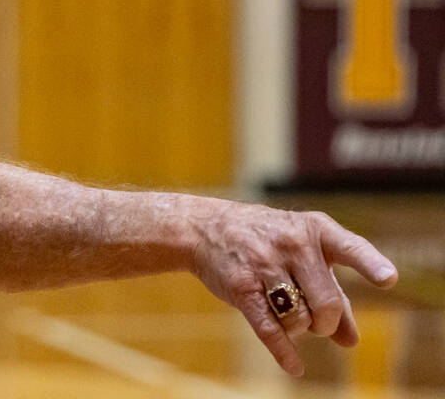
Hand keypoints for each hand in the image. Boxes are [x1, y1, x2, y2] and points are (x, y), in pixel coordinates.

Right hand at [189, 200, 396, 375]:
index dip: (370, 265)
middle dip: (326, 323)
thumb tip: (351, 341)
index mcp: (314, 229)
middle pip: (327, 304)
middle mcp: (292, 243)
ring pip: (300, 319)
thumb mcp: (302, 254)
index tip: (388, 279)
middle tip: (317, 322)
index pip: (349, 247)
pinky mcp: (241, 286)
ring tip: (291, 316)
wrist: (205, 228)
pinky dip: (284, 352)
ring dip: (300, 329)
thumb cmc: (266, 241)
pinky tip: (294, 366)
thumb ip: (332, 291)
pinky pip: (270, 328)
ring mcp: (264, 263)